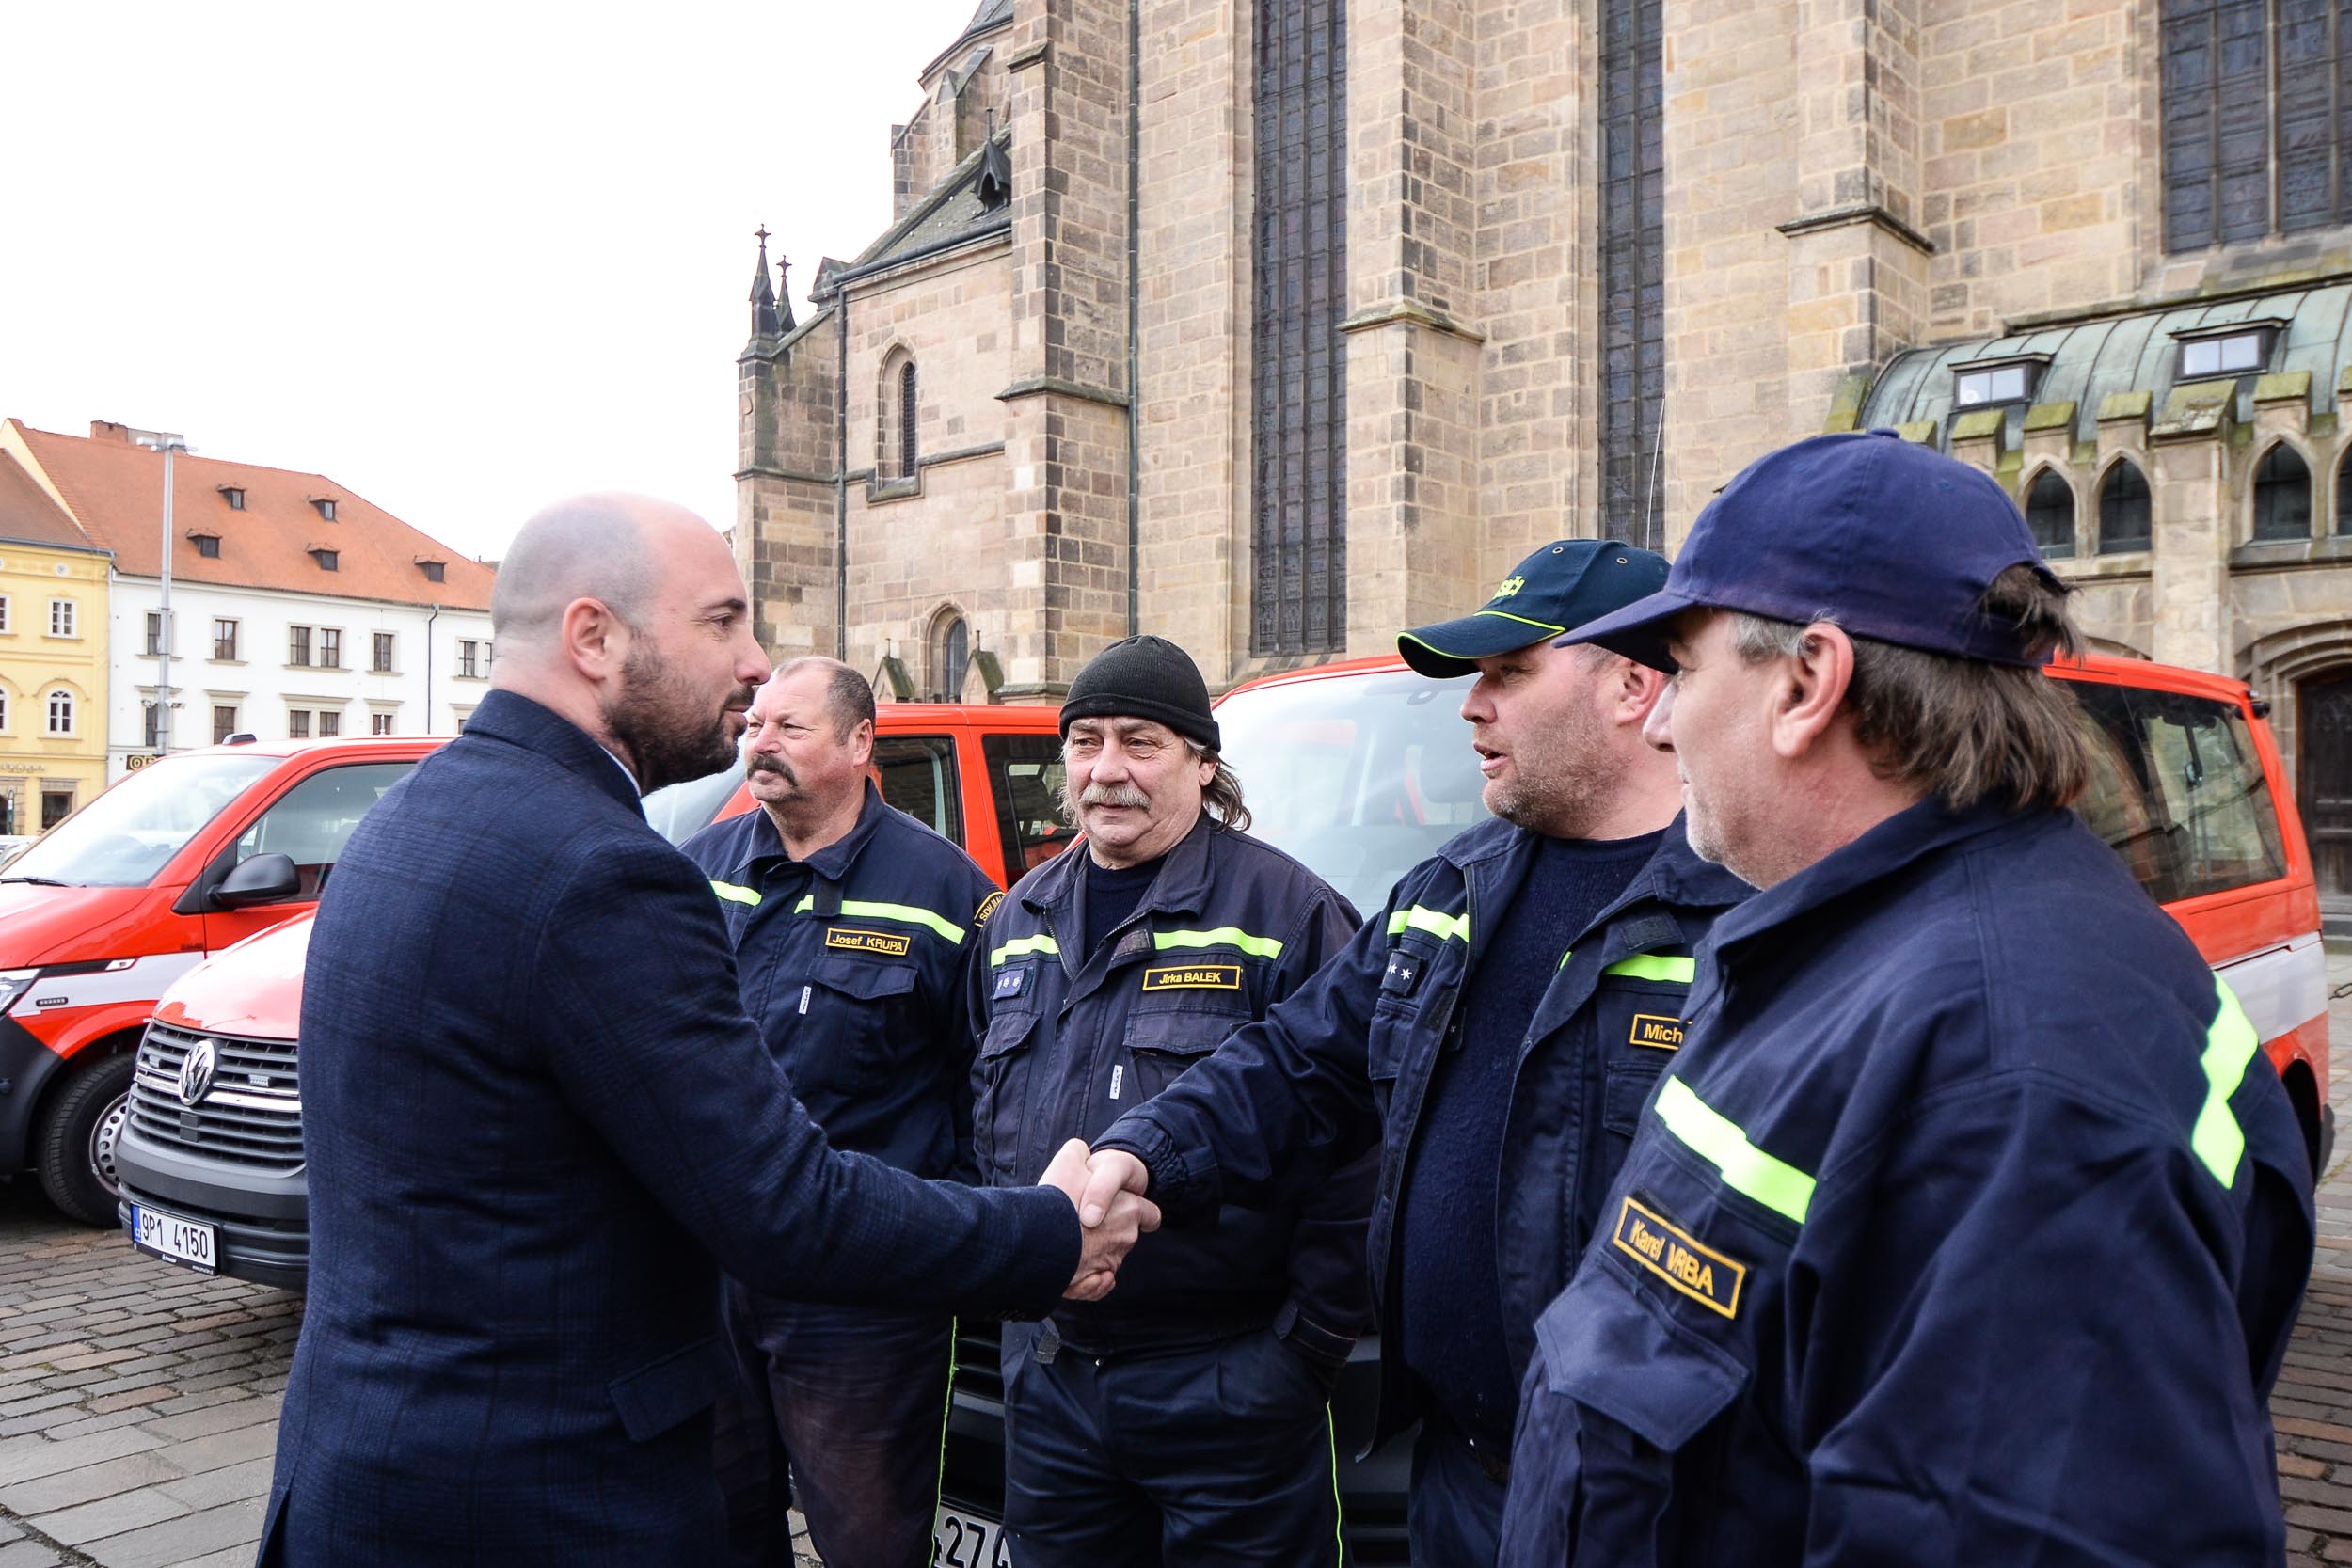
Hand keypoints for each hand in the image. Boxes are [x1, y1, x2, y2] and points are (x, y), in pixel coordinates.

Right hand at [1040, 1138, 1158, 1299]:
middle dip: (1108, 1231)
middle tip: (1082, 1222)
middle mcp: (1126, 1238)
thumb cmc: (1057, 1199)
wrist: (1037, 1239)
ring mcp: (1110, 1263)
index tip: (1129, 1210)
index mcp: (1130, 1209)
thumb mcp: (1068, 1159)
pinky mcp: (1092, 1284)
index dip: (1142, 1211)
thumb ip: (1080, 1153)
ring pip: (1107, 1259)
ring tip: (1069, 1244)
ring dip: (1092, 1253)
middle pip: (1124, 1236)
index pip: (1151, 1214)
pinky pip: (1095, 1284)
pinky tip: (1075, 1271)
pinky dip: (1088, 1280)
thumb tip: (1081, 1154)